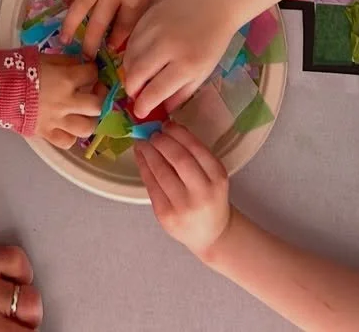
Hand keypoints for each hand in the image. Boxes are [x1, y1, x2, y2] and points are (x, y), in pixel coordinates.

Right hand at [34, 56, 101, 147]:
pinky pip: (67, 142)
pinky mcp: (46, 134)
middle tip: (94, 90)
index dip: (92, 70)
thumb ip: (64, 62)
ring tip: (84, 112)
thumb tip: (78, 64)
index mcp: (66, 79)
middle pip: (96, 105)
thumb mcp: (43, 57)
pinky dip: (70, 135)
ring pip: (86, 128)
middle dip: (99, 96)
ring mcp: (57, 121)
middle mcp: (66, 102)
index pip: (91, 74)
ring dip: (88, 119)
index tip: (89, 69)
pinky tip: (67, 126)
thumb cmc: (18, 69)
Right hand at [59, 0, 171, 57]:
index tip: (110, 50)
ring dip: (71, 25)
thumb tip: (128, 24)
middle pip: (98, 23)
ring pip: (80, 6)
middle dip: (91, 43)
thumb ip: (140, 6)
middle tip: (85, 57)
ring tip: (65, 39)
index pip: (122, 28)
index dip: (115, 42)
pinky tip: (65, 3)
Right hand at [123, 0, 235, 117]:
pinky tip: (137, 57)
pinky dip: (130, 52)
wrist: (215, 4)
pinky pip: (131, 39)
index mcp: (185, 64)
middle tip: (134, 93)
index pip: (155, 90)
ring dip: (129, 71)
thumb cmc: (212, 42)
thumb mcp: (203, 72)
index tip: (139, 112)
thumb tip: (162, 109)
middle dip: (131, 89)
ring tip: (136, 76)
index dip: (143, 105)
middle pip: (136, 73)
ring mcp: (155, 28)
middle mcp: (166, 46)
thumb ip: (182, 93)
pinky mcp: (148, 15)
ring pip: (129, 56)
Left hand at [135, 124, 232, 259]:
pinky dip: (143, 167)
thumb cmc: (210, 198)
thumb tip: (167, 128)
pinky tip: (141, 157)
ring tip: (143, 142)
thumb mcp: (213, 176)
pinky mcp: (165, 215)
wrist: (211, 235)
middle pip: (179, 159)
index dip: (178, 133)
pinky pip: (151, 185)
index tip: (167, 124)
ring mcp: (183, 206)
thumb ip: (195, 155)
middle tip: (153, 133)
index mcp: (218, 178)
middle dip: (162, 141)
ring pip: (161, 171)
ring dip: (148, 152)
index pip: (196, 148)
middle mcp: (203, 192)